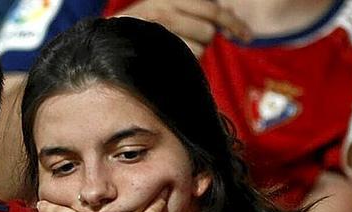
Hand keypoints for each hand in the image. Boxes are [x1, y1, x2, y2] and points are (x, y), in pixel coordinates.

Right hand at [116, 0, 250, 57]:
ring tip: (170, 47)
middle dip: (204, 40)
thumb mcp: (166, 9)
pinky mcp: (154, 46)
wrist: (104, 41)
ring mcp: (158, 29)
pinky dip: (182, 62)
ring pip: (199, 47)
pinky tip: (167, 58)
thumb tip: (230, 19)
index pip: (213, 11)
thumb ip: (196, 10)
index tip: (247, 36)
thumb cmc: (141, 28)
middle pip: (208, 31)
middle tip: (187, 41)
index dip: (234, 24)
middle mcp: (164, 8)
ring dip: (191, 52)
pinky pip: (186, 59)